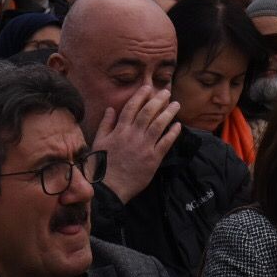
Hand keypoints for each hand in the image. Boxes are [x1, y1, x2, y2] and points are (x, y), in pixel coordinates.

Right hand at [94, 86, 181, 203]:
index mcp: (119, 131)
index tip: (148, 87)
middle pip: (148, 113)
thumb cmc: (101, 166)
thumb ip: (105, 125)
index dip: (140, 96)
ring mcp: (144, 147)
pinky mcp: (153, 159)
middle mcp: (133, 136)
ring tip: (176, 104)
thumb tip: (110, 109)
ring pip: (159, 125)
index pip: (131, 108)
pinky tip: (178, 125)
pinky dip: (172, 133)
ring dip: (168, 113)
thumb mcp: (98, 143)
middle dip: (158, 100)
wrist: (108, 189)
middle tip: (166, 91)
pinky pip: (165, 143)